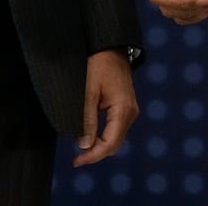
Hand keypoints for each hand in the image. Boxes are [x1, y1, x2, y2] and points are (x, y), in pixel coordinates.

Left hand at [73, 49, 137, 166]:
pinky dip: (103, 135)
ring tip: (80, 148)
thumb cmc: (97, 64)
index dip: (93, 156)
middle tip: (76, 158)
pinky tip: (89, 135)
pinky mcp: (125, 106)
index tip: (76, 161)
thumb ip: (87, 118)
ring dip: (99, 145)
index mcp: (123, 110)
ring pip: (115, 137)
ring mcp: (129, 109)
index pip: (110, 144)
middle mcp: (130, 112)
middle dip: (96, 153)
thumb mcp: (88, 91)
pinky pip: (115, 128)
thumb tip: (84, 145)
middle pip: (114, 144)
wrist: (109, 46)